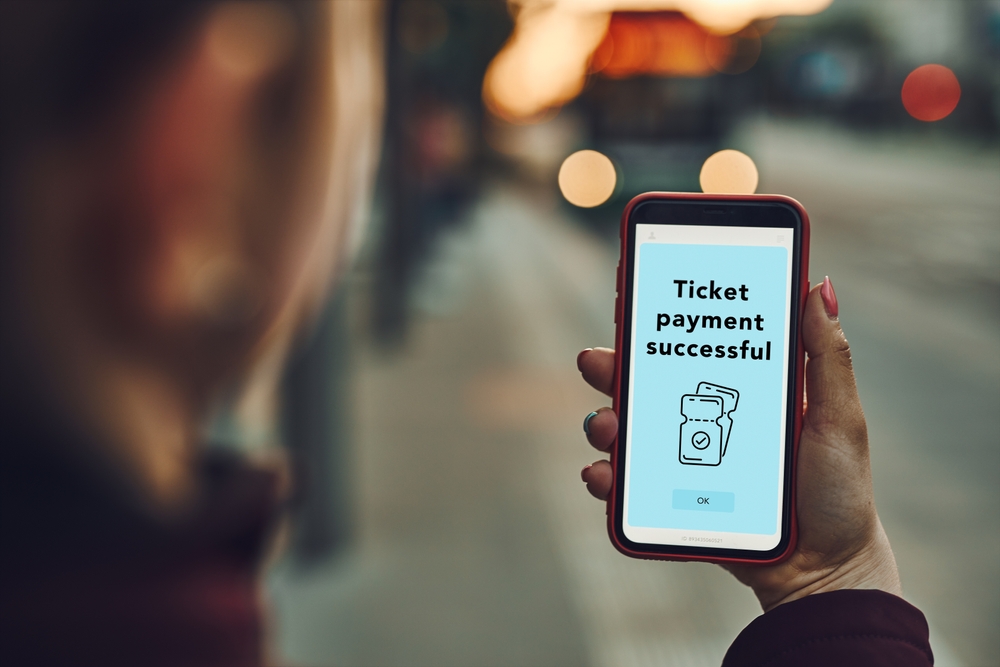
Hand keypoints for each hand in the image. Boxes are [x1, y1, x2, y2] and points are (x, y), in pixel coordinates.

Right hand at [577, 278, 901, 610]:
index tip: (631, 294)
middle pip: (643, 385)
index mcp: (738, 391)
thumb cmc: (838, 491)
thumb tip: (820, 285)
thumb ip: (827, 356)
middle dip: (610, 369)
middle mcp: (702, 421)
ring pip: (625, 432)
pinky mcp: (669, 503)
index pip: (690, 347)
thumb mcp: (840, 417)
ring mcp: (682, 462)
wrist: (824, 570)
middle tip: (594, 361)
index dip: (657, 321)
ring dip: (602, 422)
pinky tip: (602, 476)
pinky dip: (604, 478)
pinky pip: (626, 488)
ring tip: (605, 427)